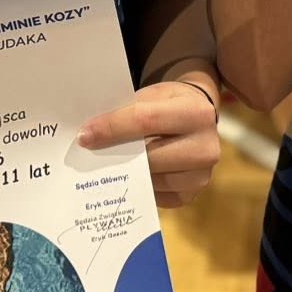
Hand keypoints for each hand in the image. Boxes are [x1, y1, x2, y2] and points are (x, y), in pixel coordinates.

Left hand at [78, 80, 220, 207]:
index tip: (84, 135)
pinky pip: (154, 197)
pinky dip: (136, 187)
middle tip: (86, 154)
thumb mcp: (154, 95)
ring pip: (150, 180)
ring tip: (104, 164)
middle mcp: (206, 147)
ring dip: (123, 174)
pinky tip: (126, 176)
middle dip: (114, 154)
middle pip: (149, 156)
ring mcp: (201, 176)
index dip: (112, 127)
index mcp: (197, 112)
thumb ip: (128, 110)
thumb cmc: (169, 104)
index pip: (146, 120)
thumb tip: (91, 133)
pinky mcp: (190, 196)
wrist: (197, 119)